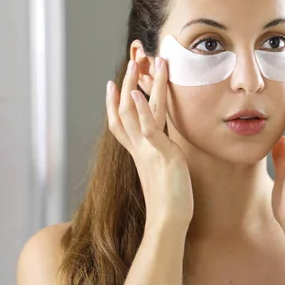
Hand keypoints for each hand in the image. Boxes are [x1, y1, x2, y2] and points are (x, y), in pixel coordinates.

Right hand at [106, 57, 193, 227]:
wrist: (169, 222)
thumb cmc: (170, 203)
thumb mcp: (164, 175)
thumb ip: (161, 159)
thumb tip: (165, 156)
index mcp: (140, 153)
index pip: (121, 123)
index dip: (115, 103)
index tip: (113, 85)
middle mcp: (139, 149)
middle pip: (123, 111)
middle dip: (125, 85)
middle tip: (128, 62)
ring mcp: (148, 150)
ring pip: (133, 112)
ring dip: (133, 85)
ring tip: (135, 63)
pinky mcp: (160, 154)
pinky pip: (147, 128)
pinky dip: (139, 109)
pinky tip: (136, 92)